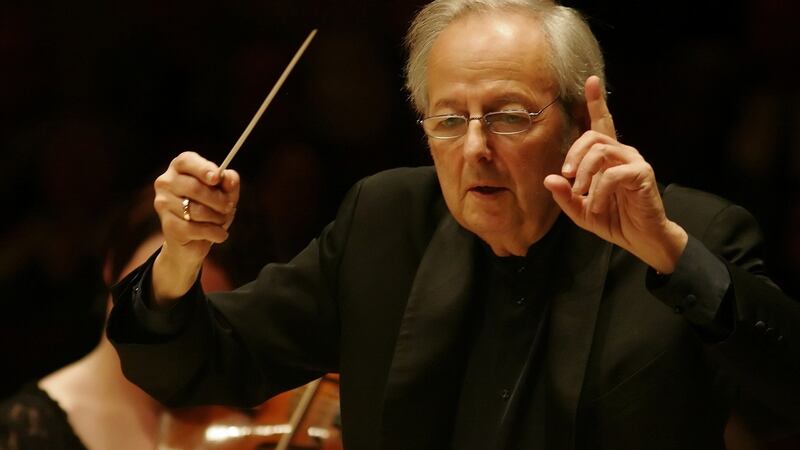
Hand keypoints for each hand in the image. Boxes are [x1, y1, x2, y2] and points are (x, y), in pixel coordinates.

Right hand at [151, 151, 239, 302]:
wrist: (192, 246)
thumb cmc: (210, 214)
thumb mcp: (225, 199)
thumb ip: (230, 186)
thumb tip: (231, 176)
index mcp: (180, 169)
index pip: (187, 160)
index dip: (203, 168)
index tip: (218, 177)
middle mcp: (165, 183)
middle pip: (197, 187)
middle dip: (221, 201)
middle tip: (229, 209)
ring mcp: (163, 205)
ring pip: (198, 209)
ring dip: (218, 218)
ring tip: (222, 223)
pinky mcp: (168, 227)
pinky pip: (195, 229)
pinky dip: (214, 233)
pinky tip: (219, 236)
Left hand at [543, 76, 686, 273]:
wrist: (642, 240)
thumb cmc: (614, 220)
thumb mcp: (581, 210)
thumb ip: (565, 195)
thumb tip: (549, 178)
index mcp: (608, 157)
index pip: (601, 124)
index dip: (596, 102)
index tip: (591, 81)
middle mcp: (622, 153)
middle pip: (592, 137)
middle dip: (573, 155)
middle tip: (567, 177)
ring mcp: (634, 161)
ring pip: (600, 150)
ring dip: (583, 174)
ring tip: (581, 194)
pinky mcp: (642, 174)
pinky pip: (612, 174)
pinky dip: (598, 192)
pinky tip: (596, 206)